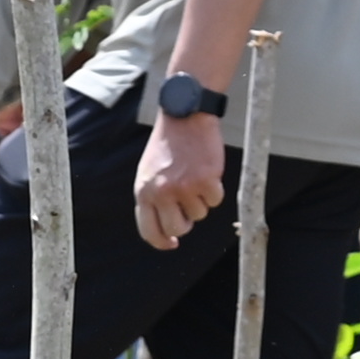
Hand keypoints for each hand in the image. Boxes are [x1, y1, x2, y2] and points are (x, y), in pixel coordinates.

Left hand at [135, 106, 228, 251]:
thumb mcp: (149, 173)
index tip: (172, 243)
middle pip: (178, 229)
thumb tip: (166, 231)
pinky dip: (215, 190)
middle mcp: (162, 193)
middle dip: (185, 223)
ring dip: (201, 200)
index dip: (162, 242)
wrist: (185, 115)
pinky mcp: (207, 180)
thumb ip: (153, 199)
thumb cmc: (168, 146)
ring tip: (195, 177)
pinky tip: (207, 171)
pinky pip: (215, 201)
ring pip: (200, 214)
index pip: (149, 231)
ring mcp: (185, 187)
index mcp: (144, 192)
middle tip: (188, 208)